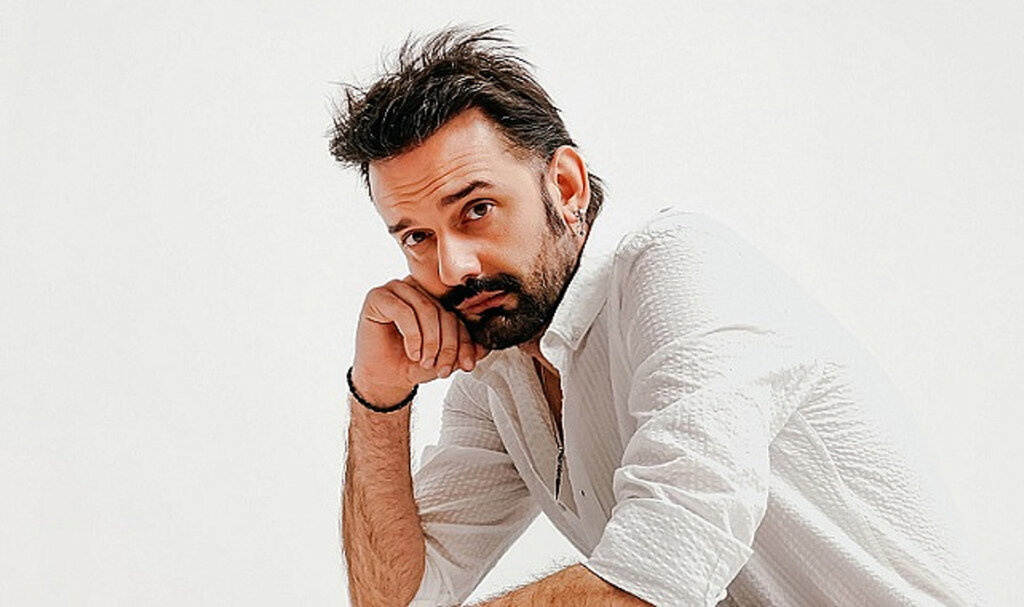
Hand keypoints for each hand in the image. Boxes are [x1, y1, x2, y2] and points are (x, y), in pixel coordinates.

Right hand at [351, 276, 488, 404]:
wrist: (385, 378)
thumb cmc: (412, 364)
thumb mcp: (445, 358)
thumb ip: (466, 349)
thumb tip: (487, 346)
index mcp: (433, 297)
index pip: (457, 313)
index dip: (465, 340)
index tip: (468, 365)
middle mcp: (415, 288)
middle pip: (443, 311)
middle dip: (447, 345)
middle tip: (443, 369)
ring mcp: (395, 288)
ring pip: (426, 309)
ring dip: (430, 341)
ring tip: (425, 361)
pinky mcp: (377, 296)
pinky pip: (404, 311)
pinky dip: (413, 335)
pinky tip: (412, 353)